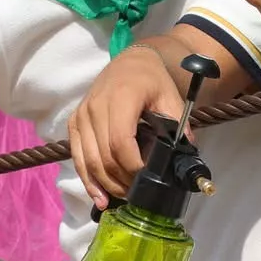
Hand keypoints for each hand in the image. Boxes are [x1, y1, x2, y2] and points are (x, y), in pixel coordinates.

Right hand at [69, 44, 183, 209]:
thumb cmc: (152, 79)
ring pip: (89, 161)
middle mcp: (96, 107)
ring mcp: (82, 116)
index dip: (132, 166)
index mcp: (121, 97)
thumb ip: (178, 124)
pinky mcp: (74, 123)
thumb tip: (186, 153)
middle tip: (138, 193)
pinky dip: (88, 180)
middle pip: (104, 156)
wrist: (129, 62)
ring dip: (105, 185)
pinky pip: (77, 157)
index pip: (120, 142)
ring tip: (123, 197)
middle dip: (121, 180)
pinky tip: (99, 197)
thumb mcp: (170, 96)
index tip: (147, 179)